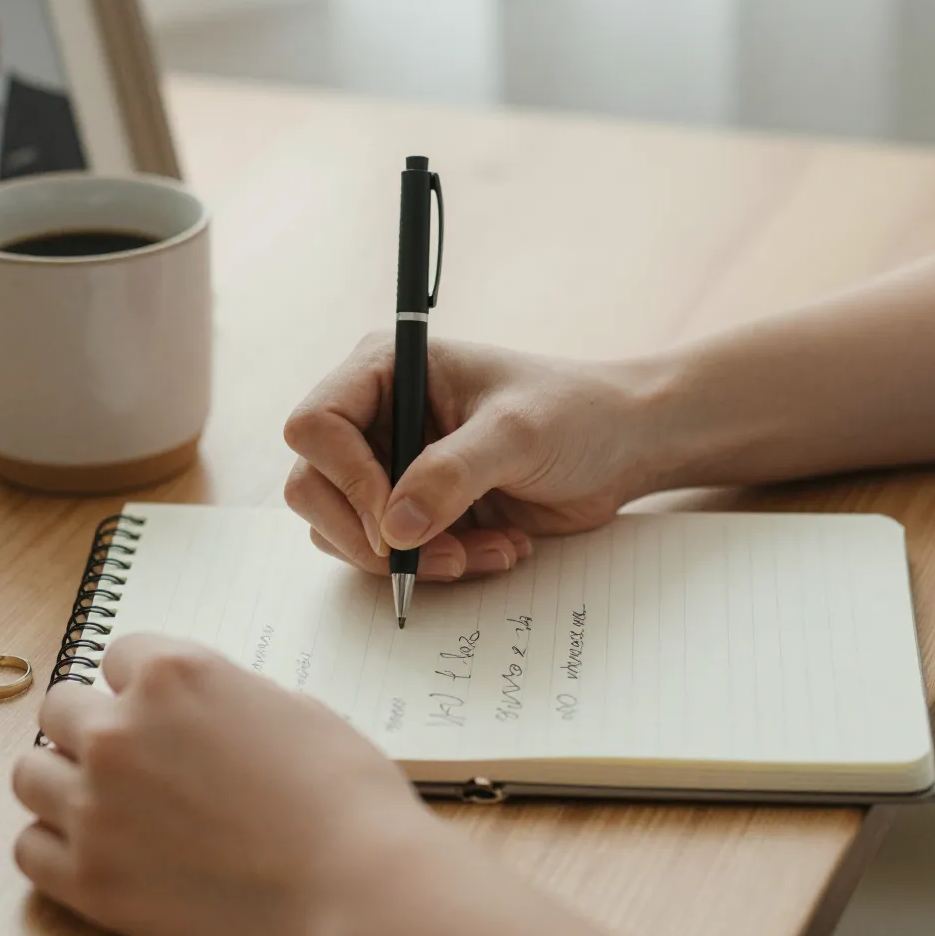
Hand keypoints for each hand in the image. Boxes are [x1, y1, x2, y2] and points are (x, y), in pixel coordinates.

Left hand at [12, 634, 432, 935]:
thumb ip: (226, 702)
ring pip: (29, 775)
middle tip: (134, 758)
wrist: (353, 889)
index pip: (119, 653)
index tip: (162, 709)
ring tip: (107, 804)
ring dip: (63, 782)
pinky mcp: (89, 881)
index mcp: (173, 675)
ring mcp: (95, 808)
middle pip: (60, 708)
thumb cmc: (344, 797)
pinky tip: (100, 852)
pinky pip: (29, 850)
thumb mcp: (295, 711)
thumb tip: (202, 719)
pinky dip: (57, 847)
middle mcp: (118, 731)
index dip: (144, 683)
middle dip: (93, 725)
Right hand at [284, 335, 660, 580]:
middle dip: (372, 535)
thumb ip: (452, 474)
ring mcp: (390, 467)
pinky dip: (437, 566)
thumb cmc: (575, 413)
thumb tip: (394, 529)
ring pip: (345, 531)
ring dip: (412, 558)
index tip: (393, 519)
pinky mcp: (414, 511)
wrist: (621, 448)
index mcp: (386, 369)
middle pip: (313, 487)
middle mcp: (375, 416)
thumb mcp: (518, 434)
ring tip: (483, 550)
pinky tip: (496, 550)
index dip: (345, 478)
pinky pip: (390, 555)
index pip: (316, 425)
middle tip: (438, 555)